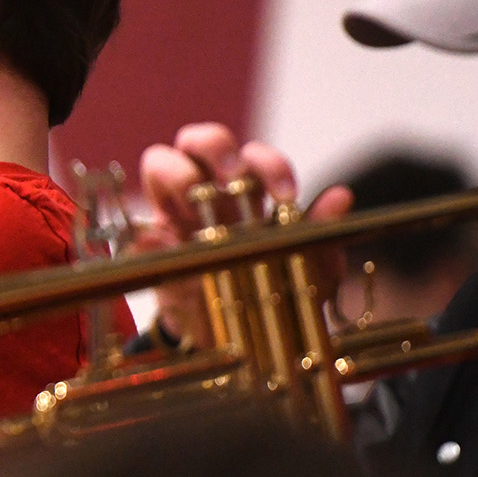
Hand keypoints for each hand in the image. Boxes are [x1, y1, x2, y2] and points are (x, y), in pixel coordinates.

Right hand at [134, 122, 353, 345]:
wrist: (229, 337)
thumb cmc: (267, 289)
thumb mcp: (302, 268)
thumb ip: (319, 234)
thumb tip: (341, 196)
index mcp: (243, 191)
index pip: (251, 156)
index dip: (268, 165)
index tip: (285, 197)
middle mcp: (205, 189)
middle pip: (200, 139)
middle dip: (217, 148)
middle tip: (232, 177)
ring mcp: (170, 211)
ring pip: (159, 160)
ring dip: (178, 175)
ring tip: (196, 208)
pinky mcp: (146, 244)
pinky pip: (136, 228)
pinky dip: (147, 234)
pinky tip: (168, 249)